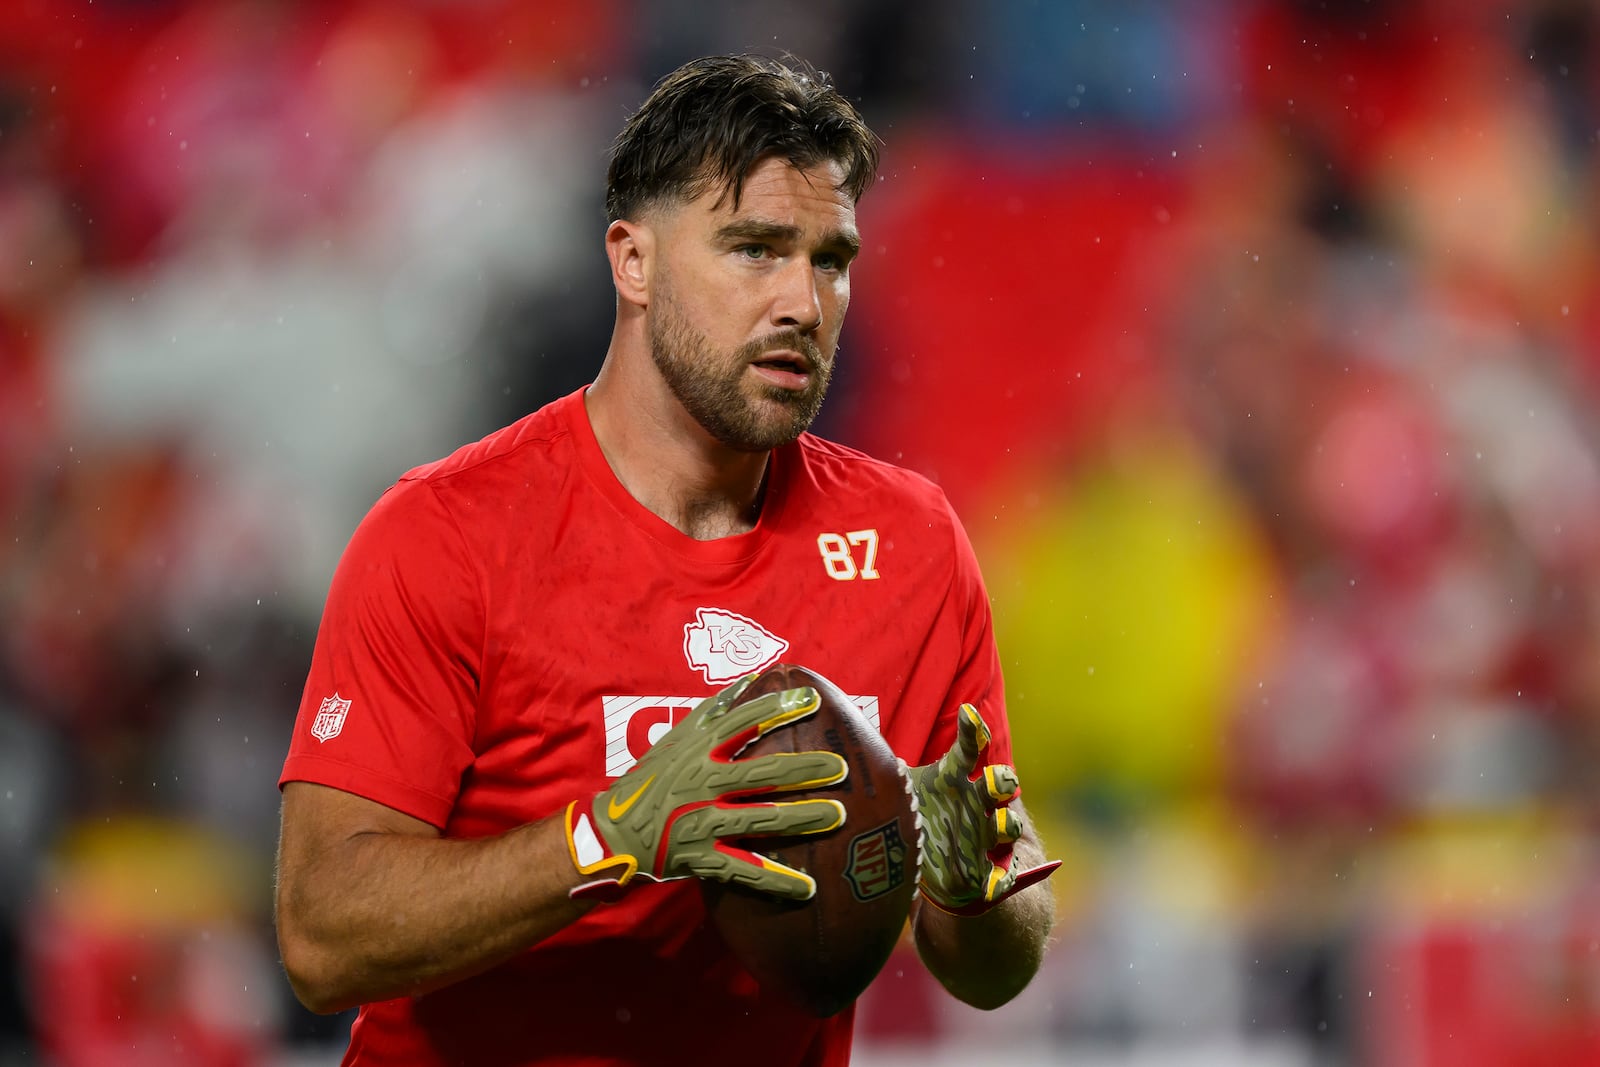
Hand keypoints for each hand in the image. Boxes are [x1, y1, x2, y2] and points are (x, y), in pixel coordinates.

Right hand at [565, 675, 848, 900]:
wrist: (613, 834)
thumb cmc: (651, 781)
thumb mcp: (675, 740)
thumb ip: (713, 713)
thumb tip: (749, 681)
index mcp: (697, 750)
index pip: (743, 723)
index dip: (777, 709)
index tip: (812, 700)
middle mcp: (702, 783)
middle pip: (761, 773)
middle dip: (804, 769)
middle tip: (840, 767)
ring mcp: (702, 822)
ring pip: (760, 819)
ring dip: (802, 817)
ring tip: (838, 814)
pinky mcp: (702, 858)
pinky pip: (745, 871)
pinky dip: (777, 880)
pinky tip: (809, 887)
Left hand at [909, 703, 1060, 915]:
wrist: (935, 870)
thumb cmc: (919, 818)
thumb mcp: (902, 793)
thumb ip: (888, 773)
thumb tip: (858, 745)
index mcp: (954, 781)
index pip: (968, 750)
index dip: (971, 731)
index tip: (967, 714)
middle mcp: (976, 804)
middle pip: (1000, 783)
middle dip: (1001, 780)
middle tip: (994, 780)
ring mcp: (985, 837)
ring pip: (1009, 825)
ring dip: (1006, 825)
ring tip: (998, 827)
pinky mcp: (988, 871)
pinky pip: (1005, 875)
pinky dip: (1002, 879)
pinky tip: (993, 883)